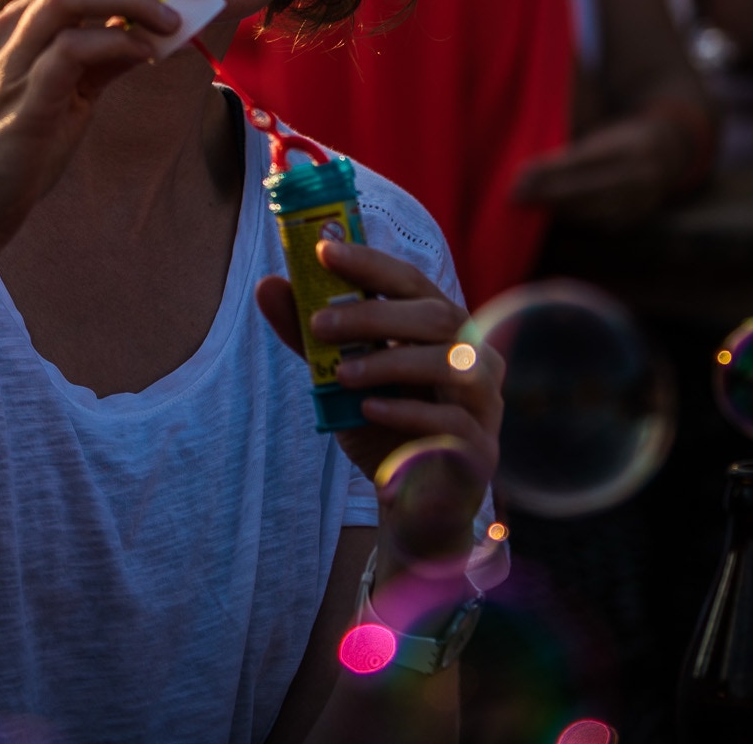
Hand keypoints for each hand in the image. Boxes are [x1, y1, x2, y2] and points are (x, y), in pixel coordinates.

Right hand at [0, 0, 219, 273]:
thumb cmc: (19, 150)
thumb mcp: (71, 94)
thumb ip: (105, 58)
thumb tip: (157, 32)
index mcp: (25, 21)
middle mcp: (14, 29)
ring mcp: (13, 63)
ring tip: (178, 16)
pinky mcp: (22, 104)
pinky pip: (68, 52)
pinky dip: (114, 44)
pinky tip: (148, 54)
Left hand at [251, 241, 501, 490]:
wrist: (410, 502)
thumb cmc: (382, 427)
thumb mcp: (338, 378)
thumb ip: (309, 336)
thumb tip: (268, 285)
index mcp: (441, 330)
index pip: (412, 281)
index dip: (372, 262)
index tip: (324, 250)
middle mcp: (473, 357)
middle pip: (437, 315)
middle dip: (374, 314)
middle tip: (320, 323)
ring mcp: (484, 403)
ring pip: (453, 362)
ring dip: (389, 361)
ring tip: (340, 374)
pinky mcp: (481, 448)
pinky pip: (452, 420)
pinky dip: (407, 411)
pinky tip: (369, 410)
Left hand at [509, 111, 683, 222]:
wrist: (668, 154)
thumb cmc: (620, 139)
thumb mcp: (603, 137)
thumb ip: (574, 153)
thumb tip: (531, 170)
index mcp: (626, 148)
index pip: (581, 162)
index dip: (549, 171)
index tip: (519, 175)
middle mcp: (635, 176)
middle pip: (583, 189)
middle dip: (546, 193)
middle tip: (513, 195)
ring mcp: (638, 201)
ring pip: (588, 209)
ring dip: (555, 207)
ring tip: (526, 202)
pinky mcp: (633, 218)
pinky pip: (596, 221)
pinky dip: (572, 216)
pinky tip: (550, 211)